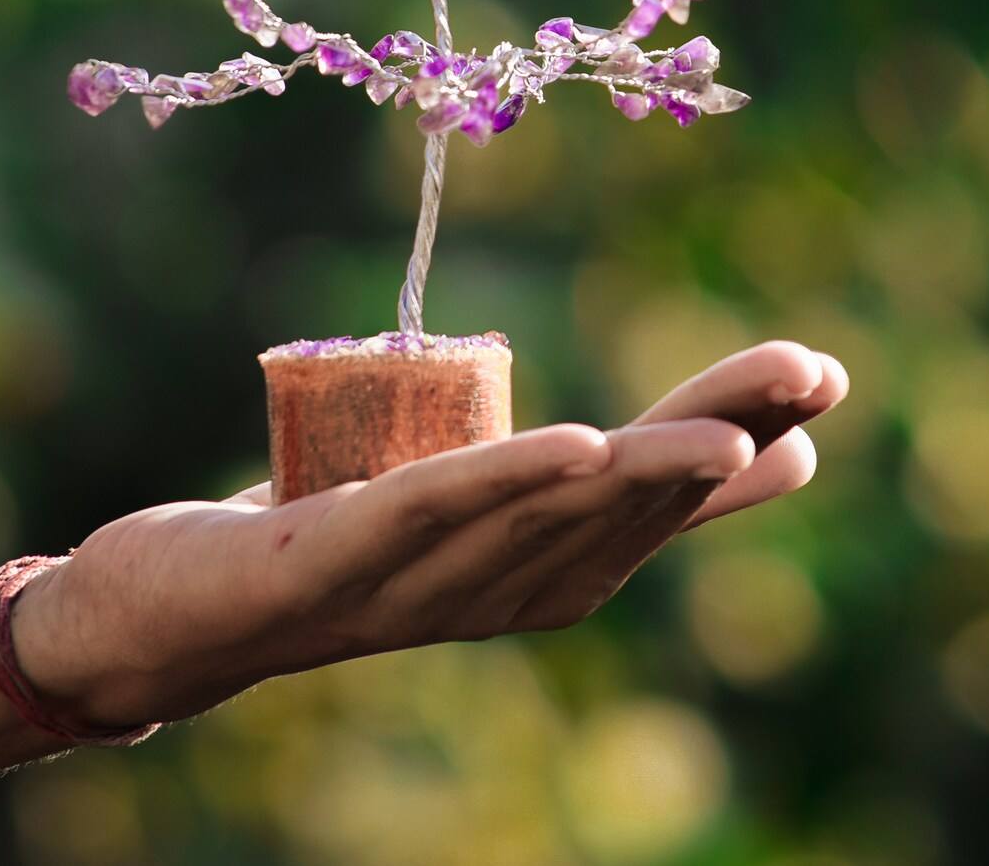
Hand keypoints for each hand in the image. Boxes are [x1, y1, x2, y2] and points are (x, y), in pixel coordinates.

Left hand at [13, 340, 847, 728]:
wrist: (167, 614)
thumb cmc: (327, 546)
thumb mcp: (455, 508)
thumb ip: (538, 483)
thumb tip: (636, 442)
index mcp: (529, 574)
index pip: (652, 503)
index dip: (740, 442)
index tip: (821, 385)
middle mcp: (490, 597)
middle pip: (620, 512)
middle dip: (721, 442)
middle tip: (811, 374)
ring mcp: (410, 588)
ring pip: (544, 524)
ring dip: (642, 477)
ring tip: (726, 430)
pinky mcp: (326, 559)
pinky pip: (424, 515)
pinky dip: (506, 483)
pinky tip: (581, 447)